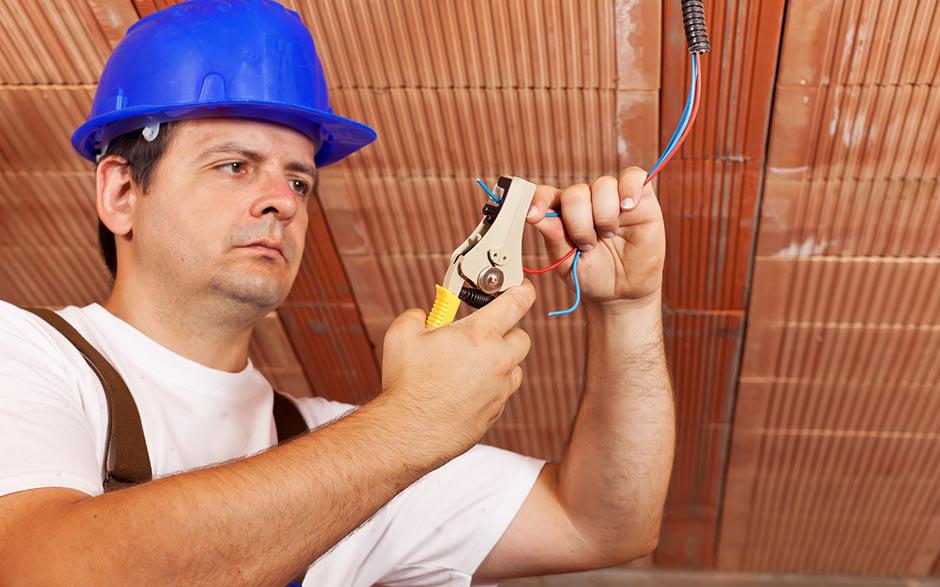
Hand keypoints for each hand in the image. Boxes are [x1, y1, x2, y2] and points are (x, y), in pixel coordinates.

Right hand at [379, 282, 535, 459]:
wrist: (408, 432)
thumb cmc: (406, 384)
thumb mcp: (402, 334)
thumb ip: (419, 314)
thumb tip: (424, 314)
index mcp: (478, 335)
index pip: (517, 303)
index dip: (522, 291)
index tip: (522, 288)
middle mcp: (497, 361)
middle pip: (522, 336)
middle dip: (506, 330)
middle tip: (483, 332)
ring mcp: (500, 389)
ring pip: (514, 366)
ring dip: (500, 360)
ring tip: (471, 363)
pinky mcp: (496, 411)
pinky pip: (503, 391)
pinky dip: (492, 385)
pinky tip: (466, 387)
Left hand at [526, 167, 664, 306]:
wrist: (623, 292)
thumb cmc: (592, 275)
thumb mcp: (567, 263)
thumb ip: (554, 237)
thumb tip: (536, 215)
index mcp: (562, 213)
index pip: (546, 195)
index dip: (538, 200)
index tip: (532, 216)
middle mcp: (586, 200)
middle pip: (576, 193)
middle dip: (579, 223)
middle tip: (588, 246)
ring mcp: (612, 197)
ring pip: (603, 185)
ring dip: (604, 215)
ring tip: (609, 235)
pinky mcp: (641, 199)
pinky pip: (634, 177)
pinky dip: (630, 189)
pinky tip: (628, 209)